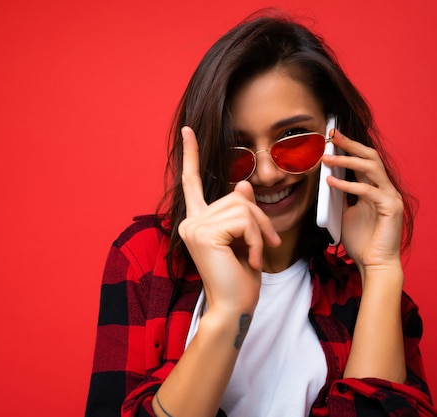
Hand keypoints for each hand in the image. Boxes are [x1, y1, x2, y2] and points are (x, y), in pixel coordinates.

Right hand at [178, 127, 280, 312]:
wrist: (234, 308)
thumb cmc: (240, 278)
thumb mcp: (244, 238)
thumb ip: (240, 211)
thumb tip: (242, 185)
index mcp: (196, 221)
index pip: (192, 182)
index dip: (191, 155)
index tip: (188, 130)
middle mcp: (189, 221)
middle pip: (237, 196)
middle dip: (259, 219)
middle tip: (266, 244)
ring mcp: (194, 226)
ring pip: (243, 207)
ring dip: (259, 231)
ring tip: (255, 256)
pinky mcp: (204, 233)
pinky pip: (243, 221)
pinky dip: (256, 240)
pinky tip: (251, 260)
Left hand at [322, 130, 403, 274]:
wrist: (374, 264)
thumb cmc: (361, 240)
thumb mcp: (346, 212)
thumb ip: (341, 196)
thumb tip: (327, 179)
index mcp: (376, 188)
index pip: (363, 161)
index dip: (349, 147)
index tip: (331, 137)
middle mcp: (386, 189)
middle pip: (370, 157)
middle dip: (350, 144)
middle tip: (331, 135)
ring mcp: (390, 197)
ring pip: (371, 168)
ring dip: (347, 160)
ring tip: (326, 157)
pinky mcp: (390, 208)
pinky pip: (367, 191)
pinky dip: (348, 184)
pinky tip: (331, 181)